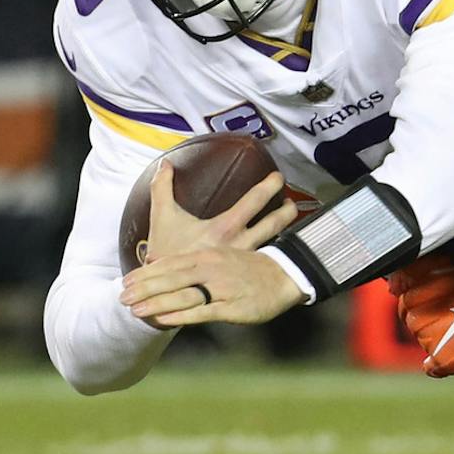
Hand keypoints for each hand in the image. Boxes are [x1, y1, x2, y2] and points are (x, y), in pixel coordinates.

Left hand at [123, 243, 305, 326]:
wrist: (285, 275)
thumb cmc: (249, 269)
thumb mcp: (221, 258)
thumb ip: (194, 264)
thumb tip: (163, 267)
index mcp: (209, 256)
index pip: (171, 263)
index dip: (147, 273)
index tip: (126, 280)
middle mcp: (213, 269)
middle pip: (172, 278)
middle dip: (145, 288)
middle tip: (121, 297)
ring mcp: (222, 288)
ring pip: (184, 294)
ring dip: (157, 302)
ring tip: (135, 311)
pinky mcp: (232, 306)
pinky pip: (202, 311)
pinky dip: (181, 315)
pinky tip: (163, 319)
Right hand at [143, 160, 297, 266]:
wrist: (163, 289)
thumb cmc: (164, 252)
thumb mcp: (161, 217)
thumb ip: (162, 187)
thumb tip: (165, 164)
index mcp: (224, 228)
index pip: (256, 200)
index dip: (271, 185)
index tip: (278, 177)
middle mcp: (239, 244)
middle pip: (276, 223)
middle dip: (289, 209)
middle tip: (291, 200)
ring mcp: (242, 260)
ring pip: (275, 243)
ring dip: (285, 229)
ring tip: (289, 218)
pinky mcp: (241, 273)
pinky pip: (265, 259)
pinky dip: (274, 251)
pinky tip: (277, 248)